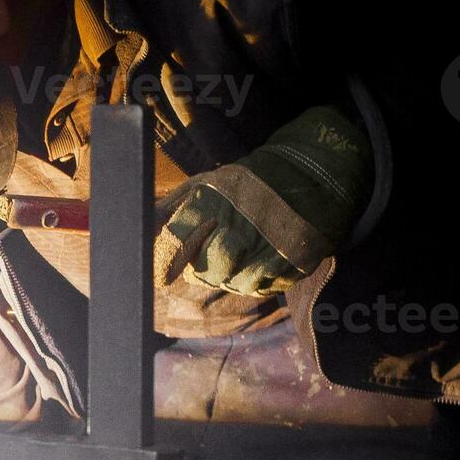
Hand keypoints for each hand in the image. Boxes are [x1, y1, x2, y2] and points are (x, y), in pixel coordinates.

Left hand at [154, 106, 372, 296]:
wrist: (313, 171)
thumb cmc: (250, 181)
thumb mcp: (210, 181)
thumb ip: (176, 203)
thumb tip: (146, 220)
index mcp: (216, 200)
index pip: (178, 239)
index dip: (168, 260)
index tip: (163, 272)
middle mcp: (242, 224)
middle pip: (208, 269)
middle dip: (203, 272)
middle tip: (206, 264)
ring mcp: (271, 245)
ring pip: (236, 283)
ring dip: (230, 279)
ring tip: (234, 263)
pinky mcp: (297, 260)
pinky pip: (266, 288)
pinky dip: (256, 283)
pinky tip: (256, 266)